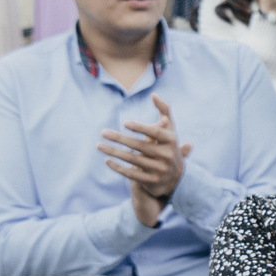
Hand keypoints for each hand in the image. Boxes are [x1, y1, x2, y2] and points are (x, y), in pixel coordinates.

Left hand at [103, 94, 190, 226]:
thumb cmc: (168, 146)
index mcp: (171, 141)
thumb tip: (153, 94)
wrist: (176, 177)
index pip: (155, 133)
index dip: (141, 128)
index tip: (125, 123)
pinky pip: (131, 174)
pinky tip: (107, 160)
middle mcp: (167, 156)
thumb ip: (164, 111)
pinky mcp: (151, 181)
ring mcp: (159, 170)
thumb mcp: (170, 129)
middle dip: (119, 138)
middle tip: (103, 132)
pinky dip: (118, 167)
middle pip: (139, 146)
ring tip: (99, 145)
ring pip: (132, 159)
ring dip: (113, 152)